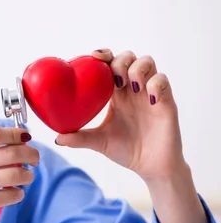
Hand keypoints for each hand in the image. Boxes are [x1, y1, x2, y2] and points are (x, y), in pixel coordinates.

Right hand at [0, 126, 38, 222]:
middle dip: (31, 154)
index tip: (26, 137)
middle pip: (12, 152)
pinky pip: (14, 194)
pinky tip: (12, 193)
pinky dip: (19, 193)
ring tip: (26, 177)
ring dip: (28, 175)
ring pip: (17, 173)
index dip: (16, 134)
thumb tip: (21, 142)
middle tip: (34, 159)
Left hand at [55, 48, 185, 181]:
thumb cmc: (126, 150)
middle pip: (129, 58)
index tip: (94, 56)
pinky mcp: (166, 102)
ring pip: (147, 62)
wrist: (151, 167)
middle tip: (115, 77)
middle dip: (120, 60)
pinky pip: (163, 81)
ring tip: (131, 86)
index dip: (104, 55)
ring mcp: (150, 93)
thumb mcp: (99, 142)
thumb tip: (57, 139)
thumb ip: (79, 138)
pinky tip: (148, 98)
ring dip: (137, 68)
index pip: (110, 65)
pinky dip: (155, 84)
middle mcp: (132, 89)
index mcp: (115, 94)